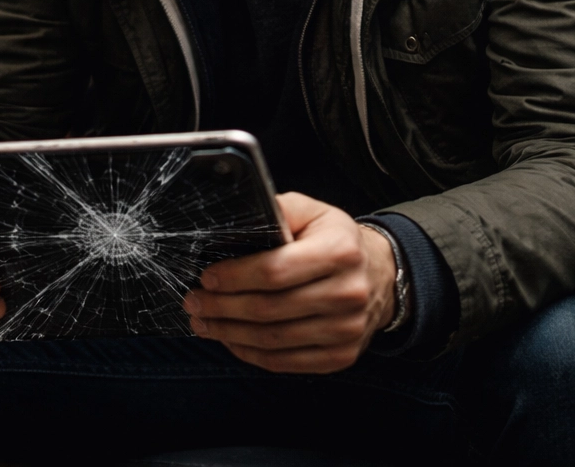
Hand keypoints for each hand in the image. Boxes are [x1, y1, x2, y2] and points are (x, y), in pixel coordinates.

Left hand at [182, 192, 396, 373]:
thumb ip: (278, 211)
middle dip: (222, 307)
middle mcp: (348, 293)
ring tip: (204, 323)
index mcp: (340, 252)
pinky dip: (251, 354)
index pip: (274, 271)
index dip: (234, 277)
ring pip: (273, 340)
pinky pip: (285, 362)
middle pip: (269, 309)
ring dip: (230, 334)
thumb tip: (239, 218)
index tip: (206, 278)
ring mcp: (347, 330)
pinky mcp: (341, 356)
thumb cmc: (336, 241)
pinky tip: (232, 340)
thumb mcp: (313, 212)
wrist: (380, 275)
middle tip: (194, 303)